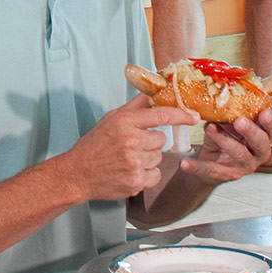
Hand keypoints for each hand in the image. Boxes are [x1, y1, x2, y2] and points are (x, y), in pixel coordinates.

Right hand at [63, 94, 197, 200]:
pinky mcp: (136, 181)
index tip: (194, 116)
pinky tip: (130, 172)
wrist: (77, 173)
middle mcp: (131, 141)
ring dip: (147, 159)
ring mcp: (134, 162)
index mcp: (125, 122)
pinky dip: (146, 175)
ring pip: (158, 158)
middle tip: (132, 147)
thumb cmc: (94, 145)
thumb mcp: (111, 119)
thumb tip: (154, 91)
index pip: (162, 114)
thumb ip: (135, 106)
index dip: (182, 115)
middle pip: (161, 140)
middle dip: (150, 143)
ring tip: (127, 160)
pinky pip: (155, 175)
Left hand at [181, 108, 271, 181]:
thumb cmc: (225, 137)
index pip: (271, 128)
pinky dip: (197, 167)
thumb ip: (229, 113)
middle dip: (251, 131)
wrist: (211, 162)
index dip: (270, 121)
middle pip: (260, 143)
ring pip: (238, 154)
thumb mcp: (228, 124)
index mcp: (263, 136)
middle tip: (239, 121)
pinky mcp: (227, 175)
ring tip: (209, 128)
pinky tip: (185, 163)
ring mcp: (244, 166)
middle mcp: (258, 153)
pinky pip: (211, 170)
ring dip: (223, 139)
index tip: (264, 112)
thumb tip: (220, 94)